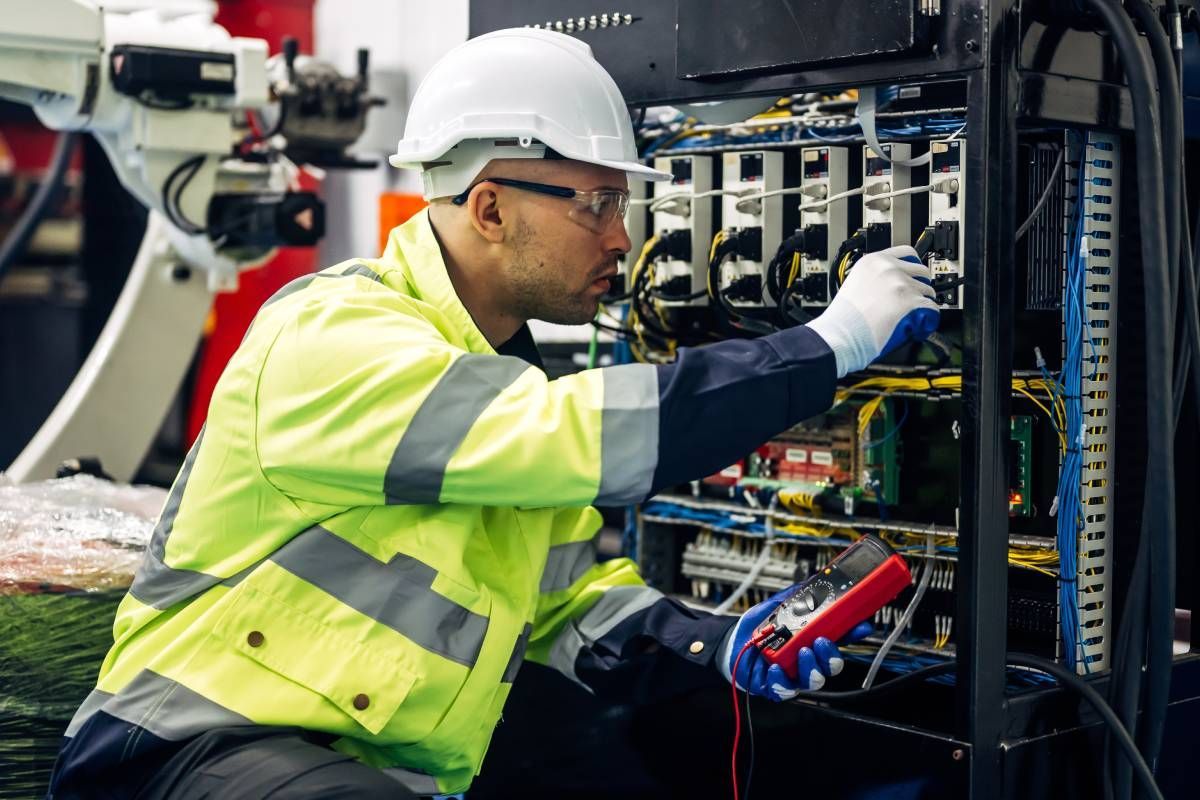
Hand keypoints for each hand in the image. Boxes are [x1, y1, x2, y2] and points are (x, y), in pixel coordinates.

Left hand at [718, 586, 873, 700]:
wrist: (733, 640)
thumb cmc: (760, 626)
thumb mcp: (779, 605)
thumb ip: (798, 595)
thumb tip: (817, 582)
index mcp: (813, 641)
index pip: (840, 640)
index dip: (853, 634)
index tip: (862, 625)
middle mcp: (806, 660)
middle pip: (831, 666)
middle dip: (832, 655)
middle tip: (822, 641)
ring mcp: (792, 675)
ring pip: (813, 681)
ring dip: (812, 667)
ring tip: (802, 651)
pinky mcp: (774, 686)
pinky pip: (784, 689)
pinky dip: (782, 680)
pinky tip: (775, 667)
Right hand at [806, 245, 939, 376]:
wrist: (839, 335)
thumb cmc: (842, 318)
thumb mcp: (855, 283)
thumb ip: (876, 277)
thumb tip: (894, 283)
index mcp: (873, 261)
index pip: (907, 252)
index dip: (913, 266)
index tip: (914, 275)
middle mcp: (888, 268)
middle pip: (922, 271)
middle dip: (921, 287)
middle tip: (914, 300)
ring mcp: (900, 284)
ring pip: (928, 292)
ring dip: (922, 305)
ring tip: (909, 317)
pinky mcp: (910, 302)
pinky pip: (932, 309)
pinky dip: (927, 320)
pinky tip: (915, 326)